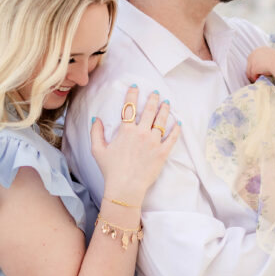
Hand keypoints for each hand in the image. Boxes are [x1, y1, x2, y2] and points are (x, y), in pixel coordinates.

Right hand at [90, 86, 179, 202]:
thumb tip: (96, 119)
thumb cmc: (111, 170)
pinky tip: (178, 123)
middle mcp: (141, 133)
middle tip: (156, 93)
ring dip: (165, 110)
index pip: (129, 108)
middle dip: (153, 99)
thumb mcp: (98, 150)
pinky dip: (176, 130)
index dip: (132, 95)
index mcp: (126, 131)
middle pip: (149, 111)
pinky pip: (172, 138)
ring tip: (167, 103)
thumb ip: (96, 133)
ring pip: (162, 121)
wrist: (125, 187)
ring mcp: (153, 142)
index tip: (136, 87)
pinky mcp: (162, 153)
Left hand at [246, 47, 274, 82]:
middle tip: (254, 75)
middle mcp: (253, 54)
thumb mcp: (271, 55)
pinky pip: (252, 75)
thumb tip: (267, 63)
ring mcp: (252, 61)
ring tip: (255, 79)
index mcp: (258, 50)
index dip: (254, 64)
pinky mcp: (254, 69)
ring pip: (249, 70)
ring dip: (252, 76)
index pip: (252, 58)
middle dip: (251, 70)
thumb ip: (267, 57)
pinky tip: (257, 80)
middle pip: (249, 64)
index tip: (257, 69)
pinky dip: (254, 78)